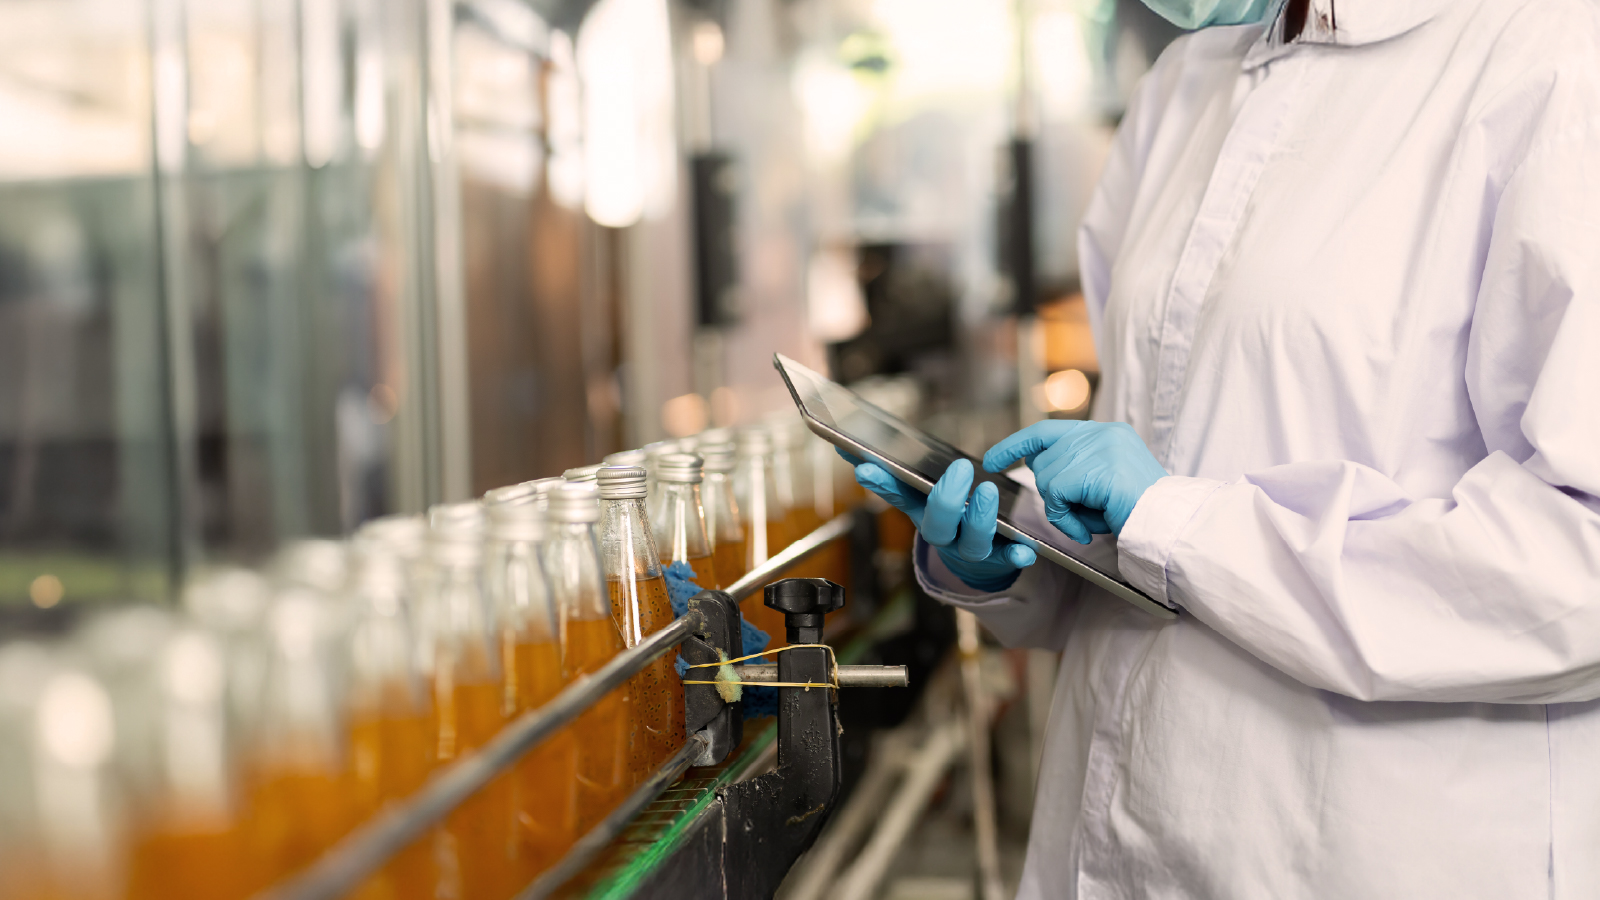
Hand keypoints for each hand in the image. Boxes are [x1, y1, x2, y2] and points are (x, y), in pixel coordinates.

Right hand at [840, 449, 1036, 591]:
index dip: (882, 483)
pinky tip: (1026, 550)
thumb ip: (892, 474)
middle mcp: (942, 534)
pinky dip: (1016, 556)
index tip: (866, 467)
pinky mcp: (999, 558)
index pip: (897, 496)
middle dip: (946, 499)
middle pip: (937, 524)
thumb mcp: (920, 495)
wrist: (973, 560)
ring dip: (979, 518)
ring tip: (988, 492)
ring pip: (972, 542)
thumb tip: (845, 446)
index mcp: (921, 512)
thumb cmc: (948, 515)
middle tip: (959, 469)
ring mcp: (969, 548)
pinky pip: (1008, 560)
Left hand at [982, 421, 1166, 544]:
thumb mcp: (1103, 485)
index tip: (993, 459)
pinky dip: (1065, 518)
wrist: (1169, 525)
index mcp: (1106, 433)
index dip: (1016, 444)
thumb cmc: (1138, 514)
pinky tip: (1086, 529)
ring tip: (1091, 521)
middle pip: (1044, 461)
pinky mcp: (1095, 468)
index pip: (1047, 430)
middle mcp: (1102, 433)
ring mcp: (1100, 448)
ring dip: (1062, 510)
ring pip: (1047, 478)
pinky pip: (1055, 494)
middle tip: (1082, 514)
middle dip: (1053, 495)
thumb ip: (1074, 471)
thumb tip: (1036, 467)